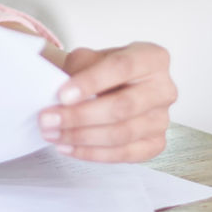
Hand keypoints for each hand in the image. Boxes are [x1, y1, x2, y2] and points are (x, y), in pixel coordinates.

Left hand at [37, 42, 176, 161]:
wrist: (113, 86)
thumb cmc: (102, 69)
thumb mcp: (89, 57)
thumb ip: (79, 69)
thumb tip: (63, 96)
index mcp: (152, 58)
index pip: (122, 67)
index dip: (91, 82)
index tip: (62, 95)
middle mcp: (164, 88)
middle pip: (122, 106)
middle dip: (80, 116)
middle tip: (48, 119)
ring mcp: (162, 118)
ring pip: (122, 134)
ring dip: (81, 137)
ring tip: (53, 134)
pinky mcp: (156, 143)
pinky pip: (124, 154)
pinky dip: (93, 153)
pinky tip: (68, 147)